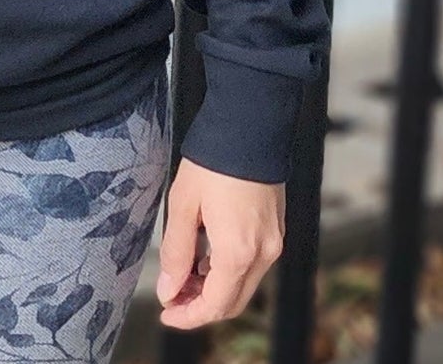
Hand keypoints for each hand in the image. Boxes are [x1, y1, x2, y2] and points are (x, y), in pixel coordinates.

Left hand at [155, 156, 284, 328]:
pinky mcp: (276, 229)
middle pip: (232, 302)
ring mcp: (273, 242)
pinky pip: (253, 265)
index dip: (188, 316)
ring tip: (184, 273)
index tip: (167, 312)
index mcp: (238, 251)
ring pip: (244, 285)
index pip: (215, 305)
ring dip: (215, 288)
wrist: (250, 126)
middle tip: (172, 296)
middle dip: (200, 306)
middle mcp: (263, 253)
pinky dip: (230, 271)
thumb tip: (169, 289)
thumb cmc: (214, 161)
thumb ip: (176, 252)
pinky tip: (207, 255)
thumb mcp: (183, 205)